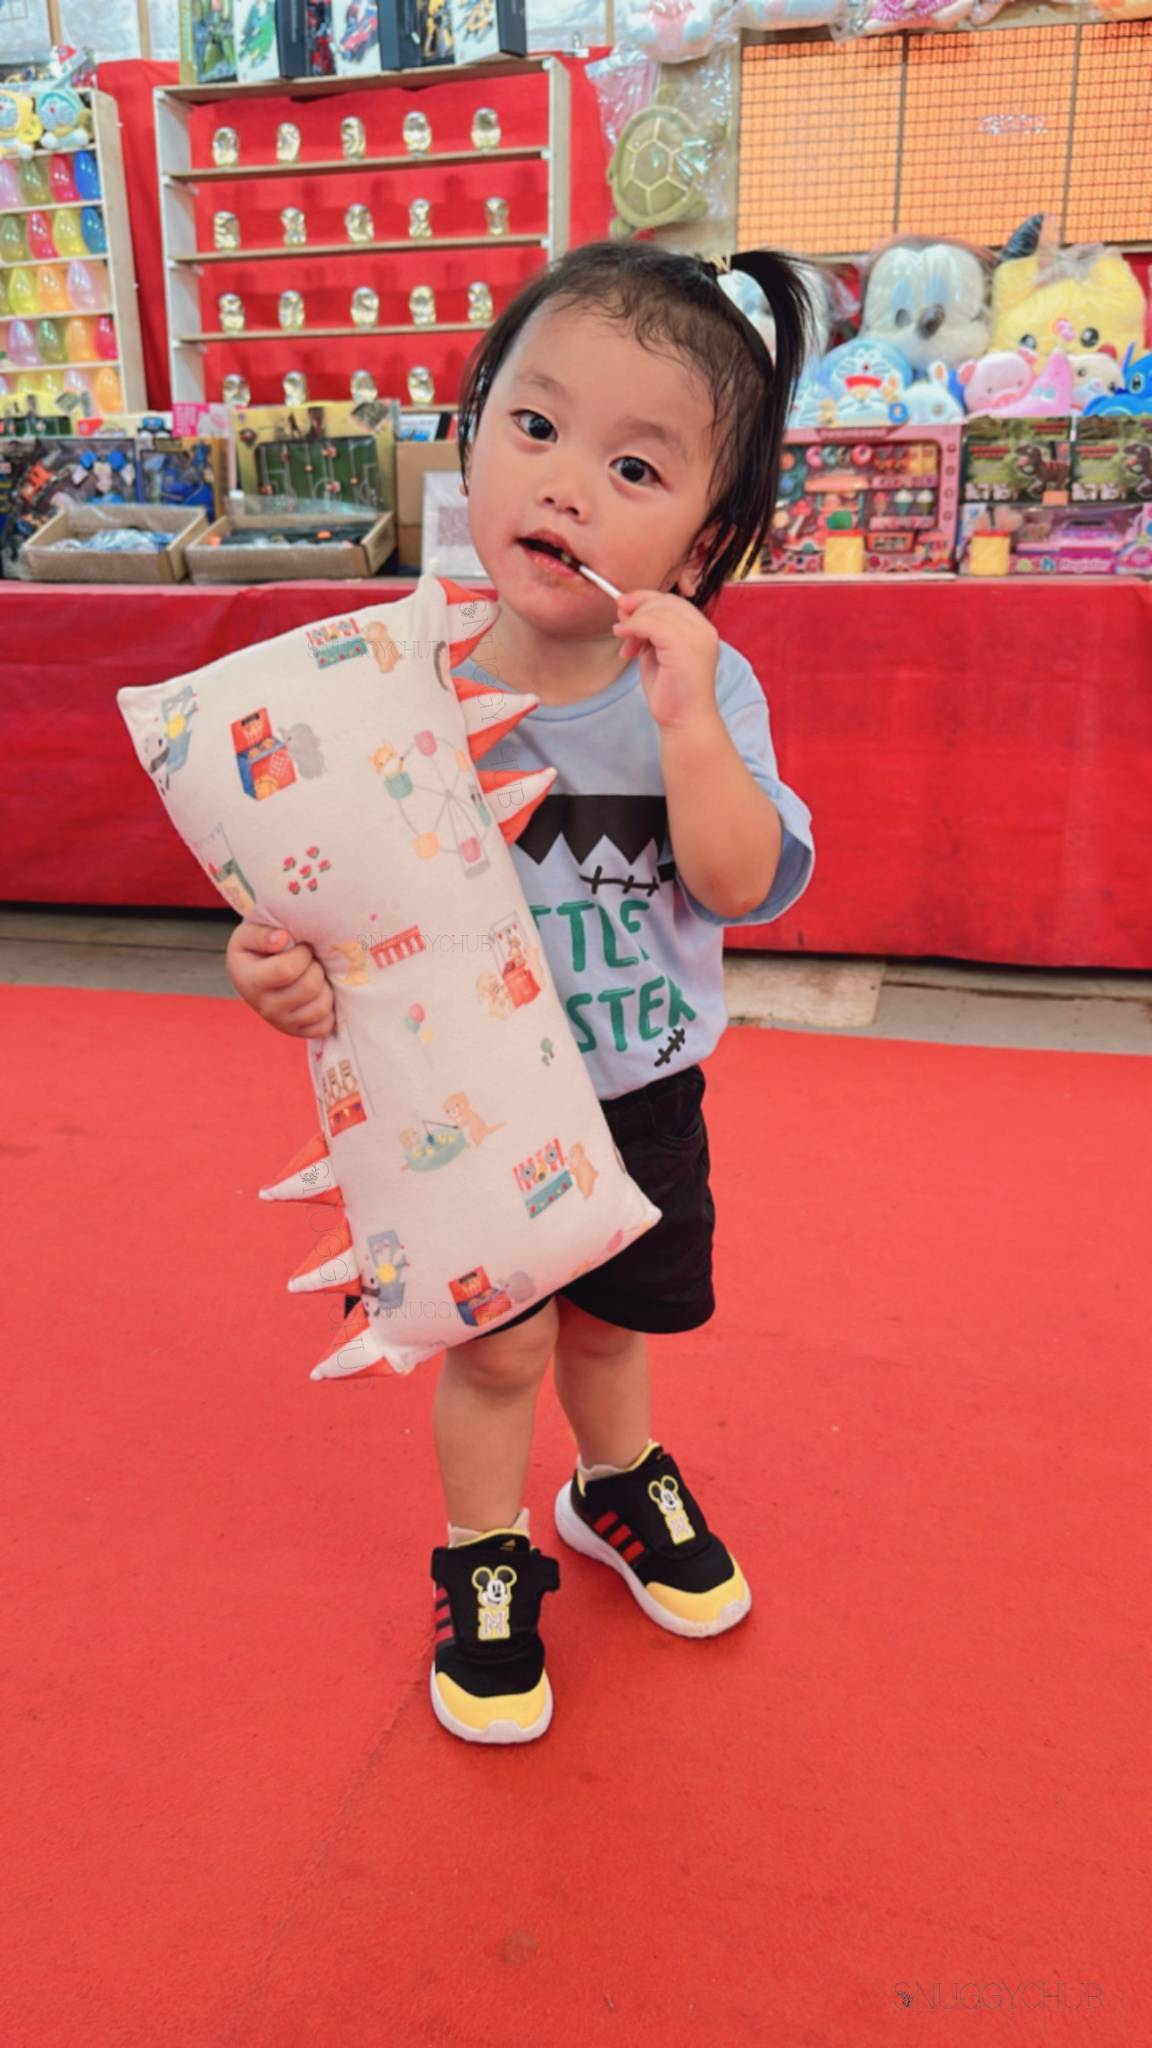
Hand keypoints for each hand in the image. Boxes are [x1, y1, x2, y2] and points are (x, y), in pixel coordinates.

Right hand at [225, 921, 334, 1039]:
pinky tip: (319, 993)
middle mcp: (264, 1007)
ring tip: (314, 976)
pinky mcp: (297, 1032)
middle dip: (316, 967)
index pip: (287, 970)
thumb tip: (282, 939)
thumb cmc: (256, 949)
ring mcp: (281, 1023)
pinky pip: (325, 1026)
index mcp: (249, 981)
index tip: (302, 946)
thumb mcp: (247, 934)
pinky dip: (329, 1009)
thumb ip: (261, 934)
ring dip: (325, 986)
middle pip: (309, 987)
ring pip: (321, 1007)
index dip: (303, 953)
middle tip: (310, 960)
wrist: (255, 971)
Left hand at [613, 588, 720, 734]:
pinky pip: (653, 624)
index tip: (623, 607)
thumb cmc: (671, 693)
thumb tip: (625, 608)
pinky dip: (634, 629)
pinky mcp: (685, 647)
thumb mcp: (656, 653)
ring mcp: (696, 637)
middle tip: (620, 627)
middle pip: (664, 601)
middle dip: (637, 609)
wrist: (685, 721)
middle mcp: (703, 629)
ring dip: (634, 623)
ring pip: (657, 610)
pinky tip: (626, 646)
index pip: (671, 600)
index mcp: (700, 629)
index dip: (644, 599)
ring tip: (627, 647)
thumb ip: (646, 631)